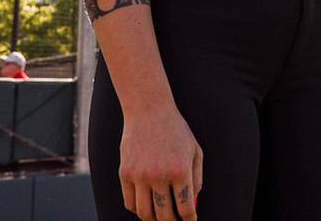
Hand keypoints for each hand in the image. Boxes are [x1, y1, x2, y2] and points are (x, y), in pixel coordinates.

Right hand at [118, 106, 202, 220]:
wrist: (149, 111)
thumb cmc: (176, 132)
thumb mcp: (195, 152)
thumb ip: (196, 180)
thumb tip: (192, 206)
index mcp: (180, 170)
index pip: (185, 208)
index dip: (189, 220)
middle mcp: (159, 175)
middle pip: (164, 216)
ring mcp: (139, 176)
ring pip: (145, 213)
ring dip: (154, 219)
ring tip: (161, 216)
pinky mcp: (124, 174)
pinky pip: (130, 203)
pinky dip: (139, 209)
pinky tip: (147, 205)